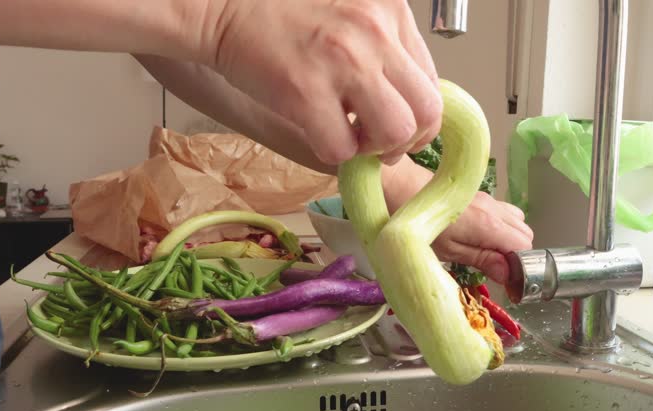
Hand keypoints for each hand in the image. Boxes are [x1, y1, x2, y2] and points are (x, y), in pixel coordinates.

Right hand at [201, 0, 441, 165]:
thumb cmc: (281, 11)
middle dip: (408, 138)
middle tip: (382, 142)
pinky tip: (318, 134)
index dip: (417, 113)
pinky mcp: (305, 91)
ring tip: (352, 138)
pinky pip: (342, 150)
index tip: (397, 122)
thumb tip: (403, 95)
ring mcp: (342, 63)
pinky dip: (333, 153)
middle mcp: (374, 33)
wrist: (220, 4)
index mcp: (390, 11)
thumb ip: (383, 43)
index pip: (432, 81)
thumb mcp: (351, 9)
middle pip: (427, 111)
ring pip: (396, 133)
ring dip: (376, 149)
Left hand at [382, 157, 533, 283]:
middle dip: (516, 254)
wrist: (402, 188)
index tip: (506, 279)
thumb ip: (482, 259)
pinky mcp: (481, 197)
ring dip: (510, 239)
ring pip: (518, 222)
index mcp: (490, 226)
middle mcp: (495, 211)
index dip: (519, 266)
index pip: (525, 247)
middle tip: (495, 267)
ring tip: (488, 252)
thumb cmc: (422, 225)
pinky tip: (482, 235)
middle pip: (525, 234)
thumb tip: (508, 274)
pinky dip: (503, 226)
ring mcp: (489, 201)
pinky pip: (505, 212)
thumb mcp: (449, 251)